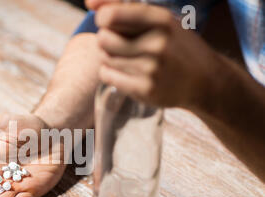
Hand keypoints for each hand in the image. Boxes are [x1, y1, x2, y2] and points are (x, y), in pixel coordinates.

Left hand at [87, 1, 222, 108]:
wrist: (205, 81)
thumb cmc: (175, 46)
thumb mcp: (159, 21)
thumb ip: (123, 8)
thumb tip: (89, 2)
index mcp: (161, 20)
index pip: (111, 15)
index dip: (104, 19)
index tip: (109, 22)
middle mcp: (158, 44)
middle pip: (103, 38)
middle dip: (106, 40)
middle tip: (119, 43)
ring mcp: (152, 69)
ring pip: (104, 58)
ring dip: (109, 57)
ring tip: (128, 58)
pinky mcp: (145, 90)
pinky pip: (107, 76)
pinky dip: (110, 73)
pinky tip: (126, 72)